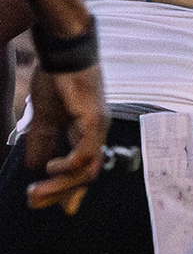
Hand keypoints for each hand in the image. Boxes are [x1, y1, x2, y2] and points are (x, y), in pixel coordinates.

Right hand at [23, 63, 107, 214]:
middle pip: (85, 175)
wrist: (62, 51)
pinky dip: (69, 165)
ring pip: (86, 169)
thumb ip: (41, 142)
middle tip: (34, 202)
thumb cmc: (56, 79)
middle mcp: (96, 133)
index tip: (45, 202)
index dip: (67, 189)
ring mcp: (97, 127)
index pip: (82, 169)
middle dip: (60, 193)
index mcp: (86, 133)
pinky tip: (51, 168)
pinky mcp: (92, 119)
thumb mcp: (44, 118)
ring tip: (37, 192)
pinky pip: (85, 151)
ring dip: (61, 185)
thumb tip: (34, 167)